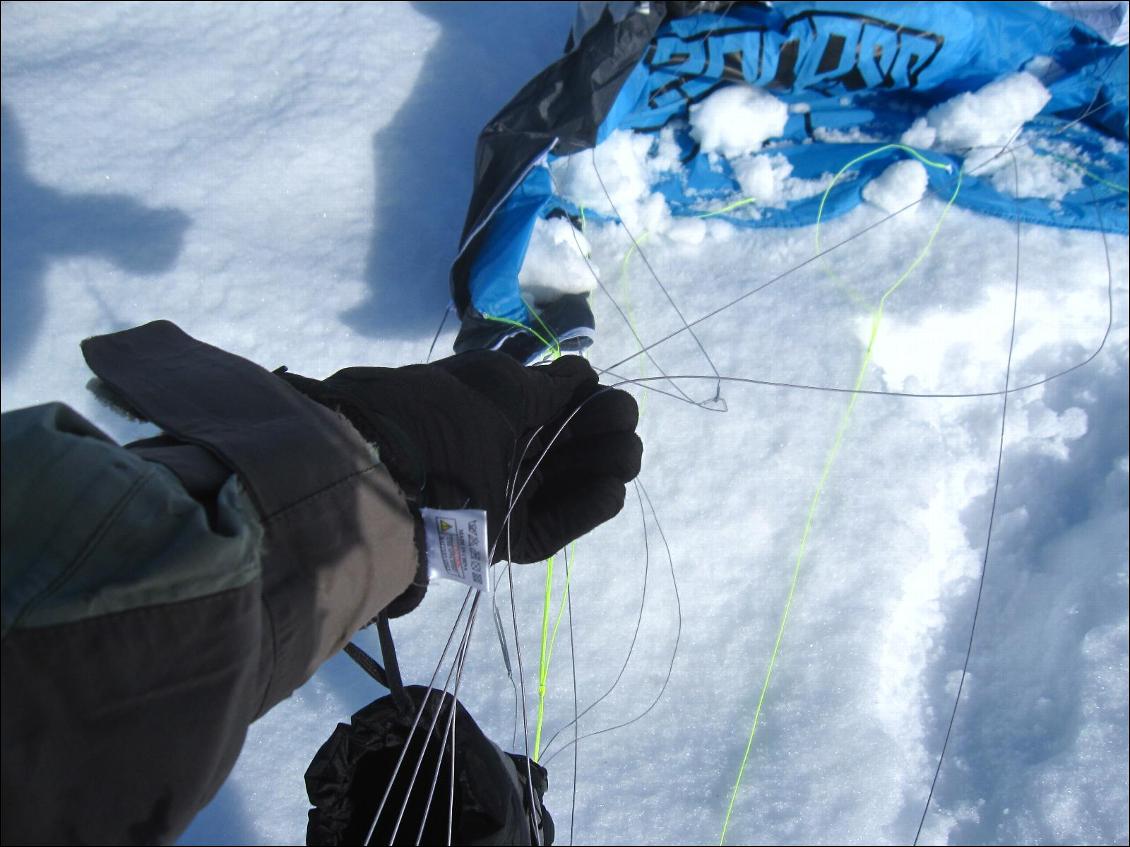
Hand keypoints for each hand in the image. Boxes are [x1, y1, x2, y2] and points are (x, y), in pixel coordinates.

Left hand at [279, 351, 641, 563]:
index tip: (596, 393)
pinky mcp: (518, 537)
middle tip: (617, 425)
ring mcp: (515, 495)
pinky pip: (565, 520)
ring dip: (608, 461)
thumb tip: (587, 377)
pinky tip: (611, 486)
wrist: (395, 474)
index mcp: (501, 408)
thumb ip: (554, 384)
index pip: (564, 403)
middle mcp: (509, 450)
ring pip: (577, 478)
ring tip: (622, 457)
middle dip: (606, 427)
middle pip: (577, 439)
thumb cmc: (449, 417)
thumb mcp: (502, 385)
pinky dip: (592, 503)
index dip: (589, 397)